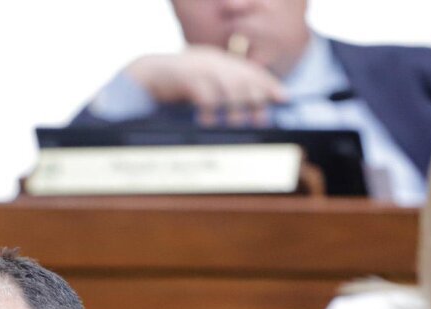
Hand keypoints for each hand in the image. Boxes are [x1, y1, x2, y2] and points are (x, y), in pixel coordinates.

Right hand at [126, 46, 286, 125]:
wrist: (147, 75)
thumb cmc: (176, 86)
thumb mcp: (203, 83)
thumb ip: (222, 91)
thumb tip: (246, 111)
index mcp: (221, 61)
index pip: (251, 70)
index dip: (268, 84)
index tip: (283, 98)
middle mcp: (214, 60)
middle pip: (244, 80)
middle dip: (255, 101)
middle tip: (261, 122)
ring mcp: (200, 66)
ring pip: (228, 87)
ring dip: (235, 110)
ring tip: (237, 127)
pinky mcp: (186, 76)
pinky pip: (204, 95)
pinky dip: (209, 111)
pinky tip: (210, 124)